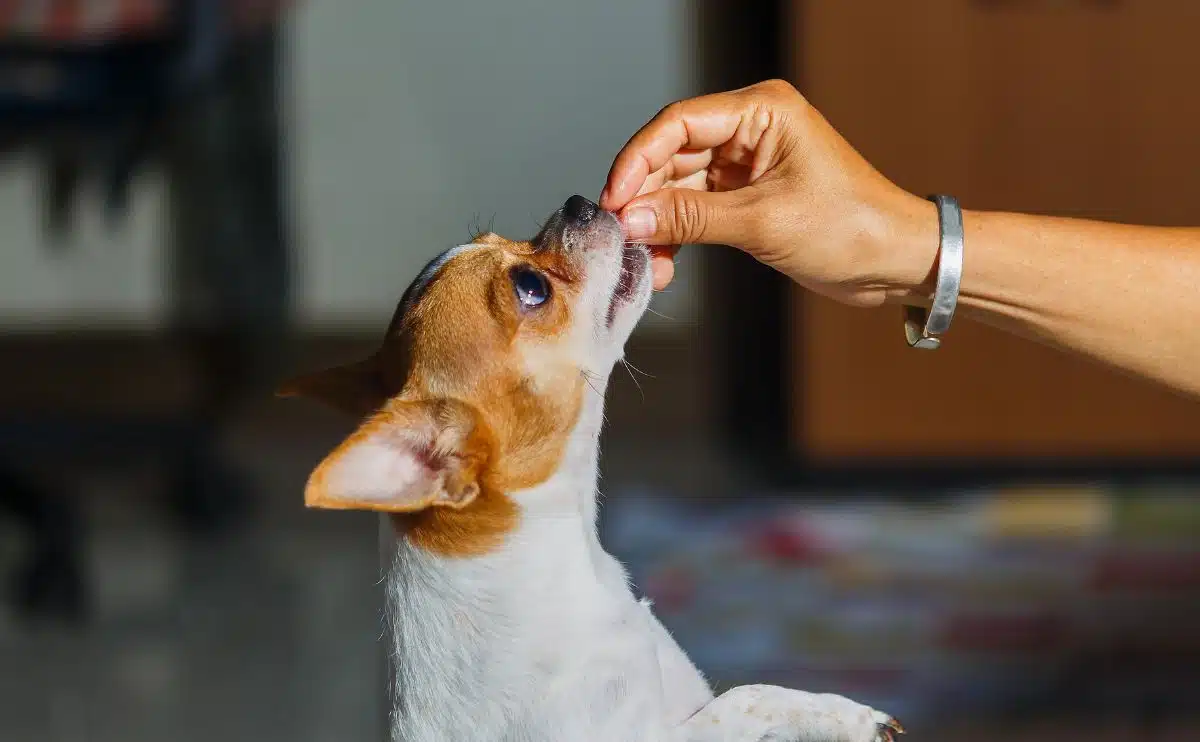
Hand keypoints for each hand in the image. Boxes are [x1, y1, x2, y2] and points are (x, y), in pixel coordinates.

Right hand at [600, 79, 936, 306]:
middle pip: (671, 155)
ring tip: (645, 263)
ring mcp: (745, 164)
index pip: (678, 123)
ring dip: (657, 226)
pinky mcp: (744, 197)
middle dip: (644, 200)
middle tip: (621, 239)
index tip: (614, 201)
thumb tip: (629, 219)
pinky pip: (694, 211)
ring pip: (677, 188)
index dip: (637, 160)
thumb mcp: (763, 223)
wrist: (897, 262)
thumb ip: (691, 218)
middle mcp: (749, 129)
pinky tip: (664, 265)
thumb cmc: (851, 229)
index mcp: (762, 111)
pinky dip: (676, 237)